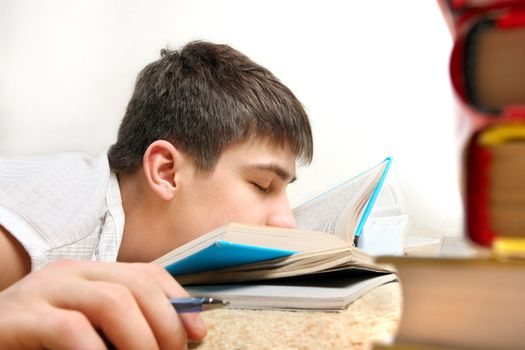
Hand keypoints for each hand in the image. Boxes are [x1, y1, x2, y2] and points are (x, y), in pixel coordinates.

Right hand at [0, 260, 206, 348]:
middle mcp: (70, 273)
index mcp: (90, 274)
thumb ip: (119, 326)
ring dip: (141, 340)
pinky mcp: (20, 317)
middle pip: (137, 284)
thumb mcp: (87, 328)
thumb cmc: (37, 341)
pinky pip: (72, 330)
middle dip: (166, 324)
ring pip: (113, 300)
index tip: (199, 333)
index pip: (147, 273)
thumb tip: (171, 339)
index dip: (179, 302)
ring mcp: (44, 290)